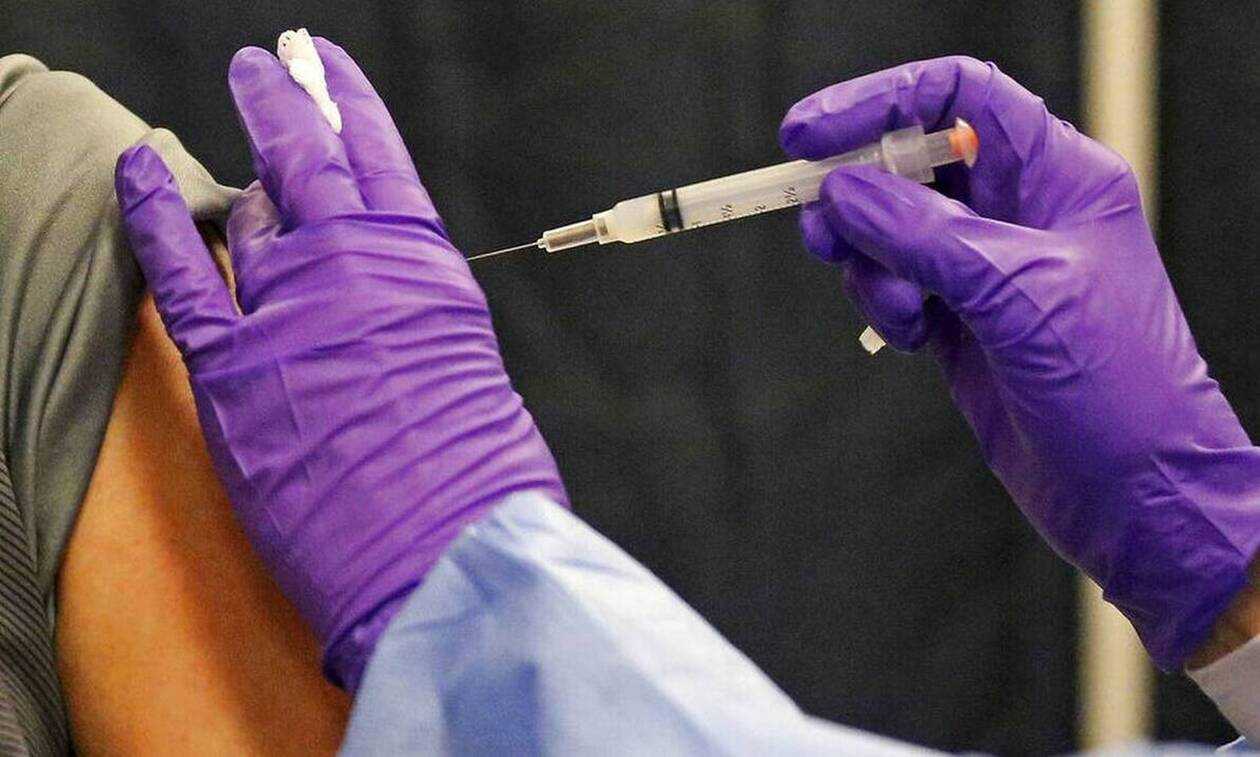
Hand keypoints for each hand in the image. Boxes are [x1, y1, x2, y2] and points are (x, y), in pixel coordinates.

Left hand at [114, 38, 566, 690]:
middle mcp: (357, 266)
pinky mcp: (233, 368)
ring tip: (247, 139)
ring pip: (252, 214)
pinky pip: (180, 272)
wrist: (445, 555)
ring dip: (248, 177)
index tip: (324, 65)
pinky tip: (135, 171)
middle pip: (309, 159)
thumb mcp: (472, 372)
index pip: (379, 156)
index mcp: (427, 265)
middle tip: (270, 64)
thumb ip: (419, 322)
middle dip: (286, 100)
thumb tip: (382, 311)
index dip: (346, 101)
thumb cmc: (481, 481)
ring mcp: (290, 308)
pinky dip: (151, 216)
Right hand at [781, 56, 1259, 669]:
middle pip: (909, 162)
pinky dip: (880, 303)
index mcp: (1058, 176)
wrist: (1138, 498)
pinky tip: (911, 339)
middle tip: (820, 229)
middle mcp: (1020, 212)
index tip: (807, 133)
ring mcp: (985, 268)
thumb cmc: (1117, 389)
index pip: (959, 97)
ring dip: (868, 263)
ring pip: (888, 229)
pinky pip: (891, 285)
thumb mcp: (1020, 295)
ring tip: (898, 312)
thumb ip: (926, 234)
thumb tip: (843, 189)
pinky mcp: (960, 321)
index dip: (880, 101)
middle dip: (855, 192)